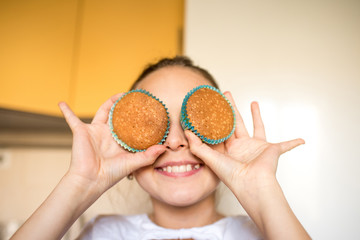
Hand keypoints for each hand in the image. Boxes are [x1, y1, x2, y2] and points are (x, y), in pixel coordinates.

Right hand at [58, 93, 165, 193]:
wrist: (91, 180)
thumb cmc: (110, 174)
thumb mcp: (133, 163)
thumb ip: (148, 155)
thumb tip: (164, 148)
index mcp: (120, 141)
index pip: (131, 125)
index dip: (139, 117)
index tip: (148, 109)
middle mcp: (109, 134)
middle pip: (118, 115)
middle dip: (126, 106)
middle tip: (135, 97)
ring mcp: (95, 132)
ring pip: (102, 111)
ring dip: (109, 102)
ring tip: (118, 94)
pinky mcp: (81, 131)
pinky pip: (71, 119)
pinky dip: (66, 111)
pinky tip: (61, 103)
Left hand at [185, 92, 303, 195]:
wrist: (253, 185)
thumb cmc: (233, 176)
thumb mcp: (212, 159)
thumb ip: (198, 147)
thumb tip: (187, 132)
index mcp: (228, 149)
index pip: (220, 129)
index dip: (215, 117)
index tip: (209, 105)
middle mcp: (241, 147)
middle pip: (235, 122)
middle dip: (231, 108)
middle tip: (226, 93)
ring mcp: (257, 148)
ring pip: (257, 126)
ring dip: (256, 115)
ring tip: (253, 102)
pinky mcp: (272, 150)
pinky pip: (286, 145)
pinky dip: (294, 143)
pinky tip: (302, 140)